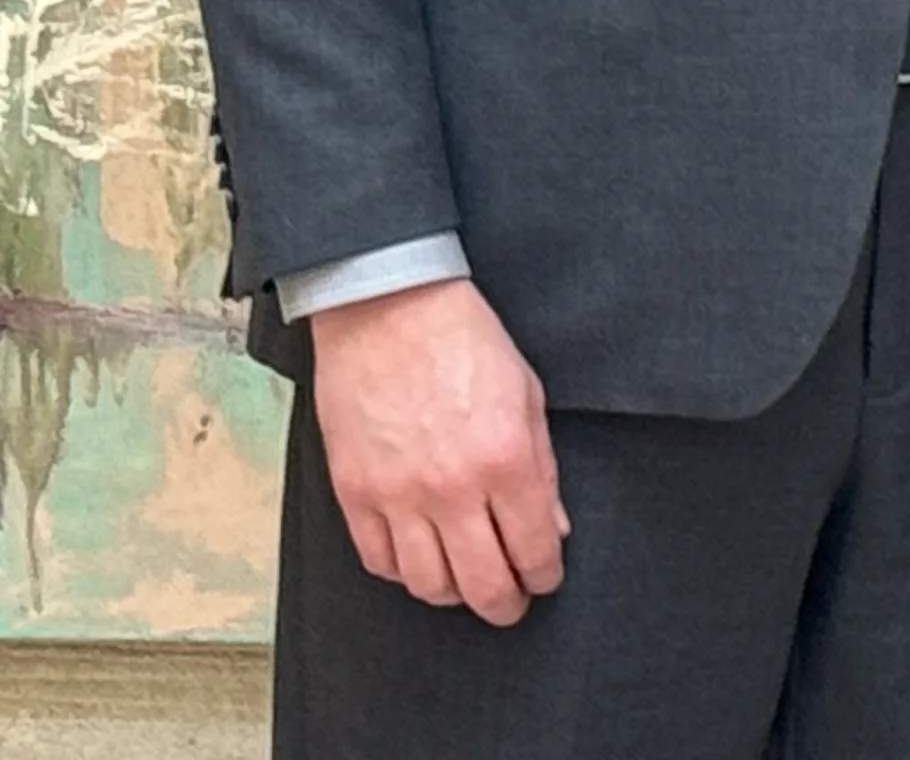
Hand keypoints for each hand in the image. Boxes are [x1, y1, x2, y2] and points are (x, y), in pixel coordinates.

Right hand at [307, 277, 566, 625]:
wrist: (389, 309)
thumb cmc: (465, 341)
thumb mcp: (528, 395)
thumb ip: (542, 467)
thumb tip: (552, 525)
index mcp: (505, 459)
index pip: (533, 547)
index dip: (544, 575)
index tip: (546, 579)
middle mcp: (451, 488)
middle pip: (481, 583)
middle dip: (505, 604)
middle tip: (512, 603)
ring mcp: (397, 495)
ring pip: (427, 584)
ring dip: (453, 594)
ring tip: (468, 584)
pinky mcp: (353, 493)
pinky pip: (378, 560)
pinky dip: (403, 572)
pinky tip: (420, 561)